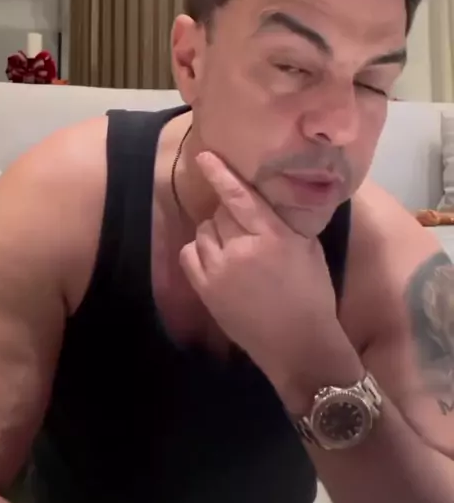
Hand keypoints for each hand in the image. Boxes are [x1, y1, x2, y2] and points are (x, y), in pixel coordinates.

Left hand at [179, 152, 359, 405]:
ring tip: (234, 249)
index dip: (221, 174)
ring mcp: (221, 270)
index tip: (204, 156)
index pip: (241, 196)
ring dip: (216, 233)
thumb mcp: (309, 249)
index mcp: (274, 236)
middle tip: (246, 231)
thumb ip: (284, 222)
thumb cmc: (312, 295)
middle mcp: (244, 248)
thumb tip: (265, 198)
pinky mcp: (206, 290)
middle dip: (231, 215)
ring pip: (204, 231)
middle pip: (221, 212)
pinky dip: (200, 252)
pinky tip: (217, 260)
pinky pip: (190, 254)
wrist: (300, 346)